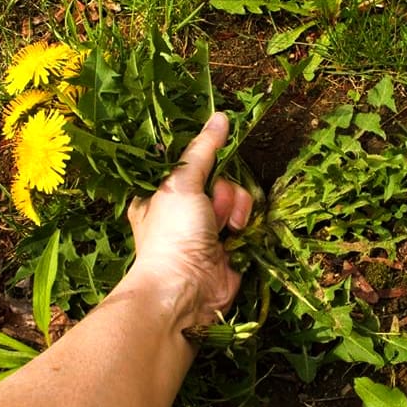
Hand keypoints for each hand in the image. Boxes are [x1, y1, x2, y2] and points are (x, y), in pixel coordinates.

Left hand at [126, 112, 252, 324]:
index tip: (215, 153)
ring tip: (227, 226)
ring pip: (235, 199)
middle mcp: (182, 212)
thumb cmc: (172, 234)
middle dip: (223, 189)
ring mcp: (206, 231)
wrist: (186, 289)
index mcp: (160, 195)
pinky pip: (247, 223)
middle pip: (218, 179)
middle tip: (213, 205)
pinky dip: (246, 226)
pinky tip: (238, 235)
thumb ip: (203, 150)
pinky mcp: (229, 248)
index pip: (188, 165)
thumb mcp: (182, 183)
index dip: (204, 160)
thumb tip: (220, 117)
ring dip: (236, 208)